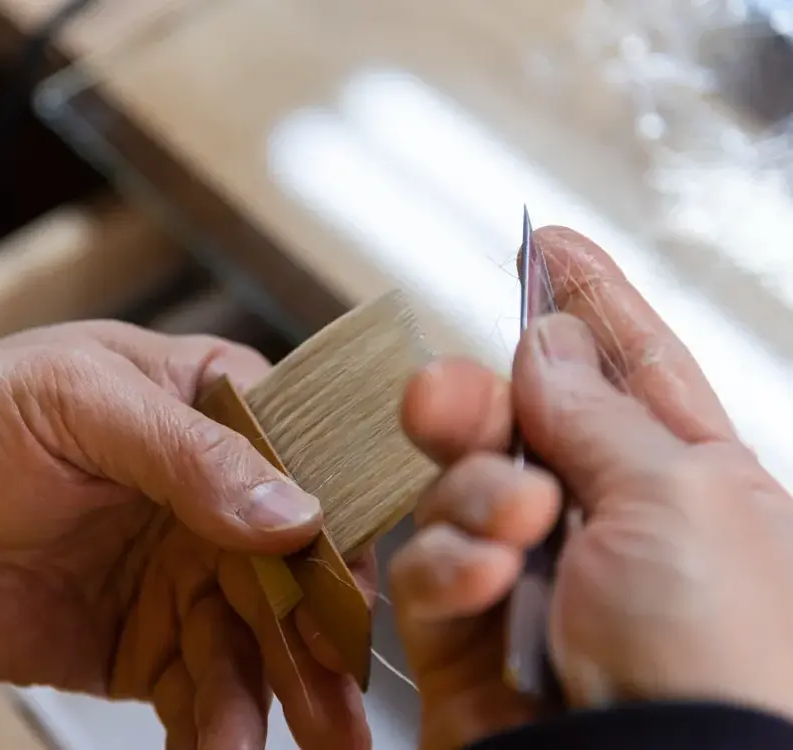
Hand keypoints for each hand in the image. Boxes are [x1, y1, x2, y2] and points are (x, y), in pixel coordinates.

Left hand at [0, 321, 372, 749]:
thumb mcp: (81, 399)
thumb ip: (188, 454)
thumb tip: (292, 515)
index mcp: (220, 414)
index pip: (307, 469)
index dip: (335, 534)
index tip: (348, 598)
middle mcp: (220, 499)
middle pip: (289, 572)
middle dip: (318, 642)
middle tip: (340, 709)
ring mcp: (188, 577)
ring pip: (252, 644)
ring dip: (278, 699)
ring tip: (294, 747)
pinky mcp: (150, 645)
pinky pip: (197, 692)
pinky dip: (215, 730)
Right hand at [391, 227, 792, 748]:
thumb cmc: (716, 657)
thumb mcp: (678, 497)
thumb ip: (595, 411)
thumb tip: (548, 340)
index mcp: (685, 480)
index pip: (630, 365)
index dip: (587, 298)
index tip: (546, 239)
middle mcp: (604, 523)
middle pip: (520, 421)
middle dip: (478, 398)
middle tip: (445, 391)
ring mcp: (533, 577)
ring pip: (458, 486)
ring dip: (474, 493)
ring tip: (514, 521)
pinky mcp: (468, 631)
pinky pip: (427, 568)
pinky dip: (451, 566)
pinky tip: (487, 581)